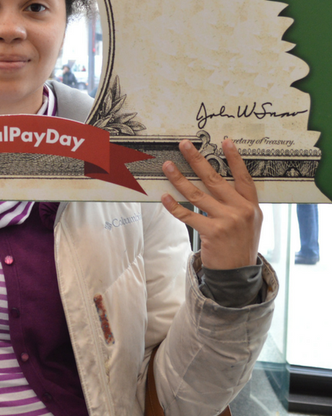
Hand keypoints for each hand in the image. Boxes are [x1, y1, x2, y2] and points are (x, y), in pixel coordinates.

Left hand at [161, 138, 261, 269]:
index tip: (225, 141)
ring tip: (167, 166)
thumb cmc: (240, 245)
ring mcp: (227, 221)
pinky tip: (164, 196)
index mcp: (251, 205)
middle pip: (215, 180)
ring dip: (179, 179)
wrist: (238, 274)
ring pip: (197, 195)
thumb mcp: (249, 222)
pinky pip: (188, 215)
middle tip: (184, 146)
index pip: (243, 177)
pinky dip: (174, 206)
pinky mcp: (212, 232)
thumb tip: (214, 182)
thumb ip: (237, 203)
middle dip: (197, 160)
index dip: (234, 158)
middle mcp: (241, 210)